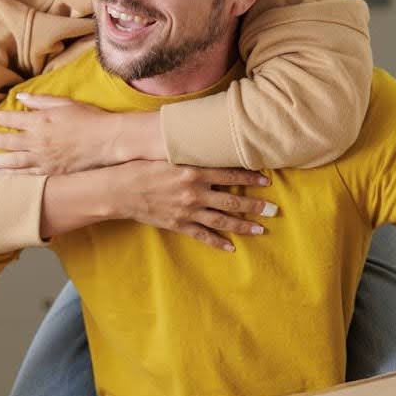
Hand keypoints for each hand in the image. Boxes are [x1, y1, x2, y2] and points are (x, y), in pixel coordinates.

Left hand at [0, 96, 161, 173]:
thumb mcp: (64, 104)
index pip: (9, 119)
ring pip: (10, 161)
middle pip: (4, 141)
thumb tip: (20, 97)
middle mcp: (37, 141)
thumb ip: (40, 101)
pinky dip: (9, 174)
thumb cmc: (89, 119)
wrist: (108, 141)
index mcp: (40, 121)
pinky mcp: (50, 172)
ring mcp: (43, 158)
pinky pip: (25, 174)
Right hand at [113, 161, 276, 250]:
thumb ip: (192, 155)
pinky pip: (202, 235)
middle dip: (255, 205)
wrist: (121, 189)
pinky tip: (231, 247)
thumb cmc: (144, 166)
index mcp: (194, 171)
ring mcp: (187, 211)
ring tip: (261, 229)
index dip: (250, 177)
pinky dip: (217, 242)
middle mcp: (194, 192)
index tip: (267, 180)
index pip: (229, 174)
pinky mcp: (178, 224)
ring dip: (243, 225)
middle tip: (273, 209)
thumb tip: (212, 147)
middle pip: (232, 200)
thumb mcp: (170, 156)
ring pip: (222, 220)